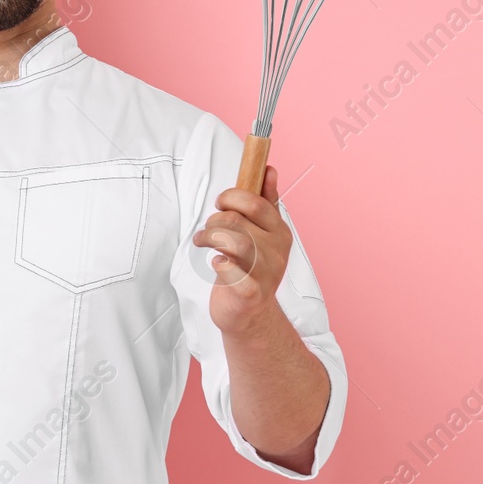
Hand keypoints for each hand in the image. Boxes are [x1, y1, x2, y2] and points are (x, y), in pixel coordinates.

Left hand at [193, 163, 292, 336]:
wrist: (250, 314)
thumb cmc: (250, 267)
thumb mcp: (261, 232)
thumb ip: (265, 201)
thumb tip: (269, 169)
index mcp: (279, 231)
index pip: (256, 202)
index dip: (232, 197)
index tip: (221, 203)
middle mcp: (276, 251)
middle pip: (237, 220)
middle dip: (214, 220)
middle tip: (209, 229)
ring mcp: (266, 273)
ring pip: (233, 242)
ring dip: (210, 238)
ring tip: (203, 242)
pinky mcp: (250, 294)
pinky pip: (234, 273)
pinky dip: (222, 266)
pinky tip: (218, 264)